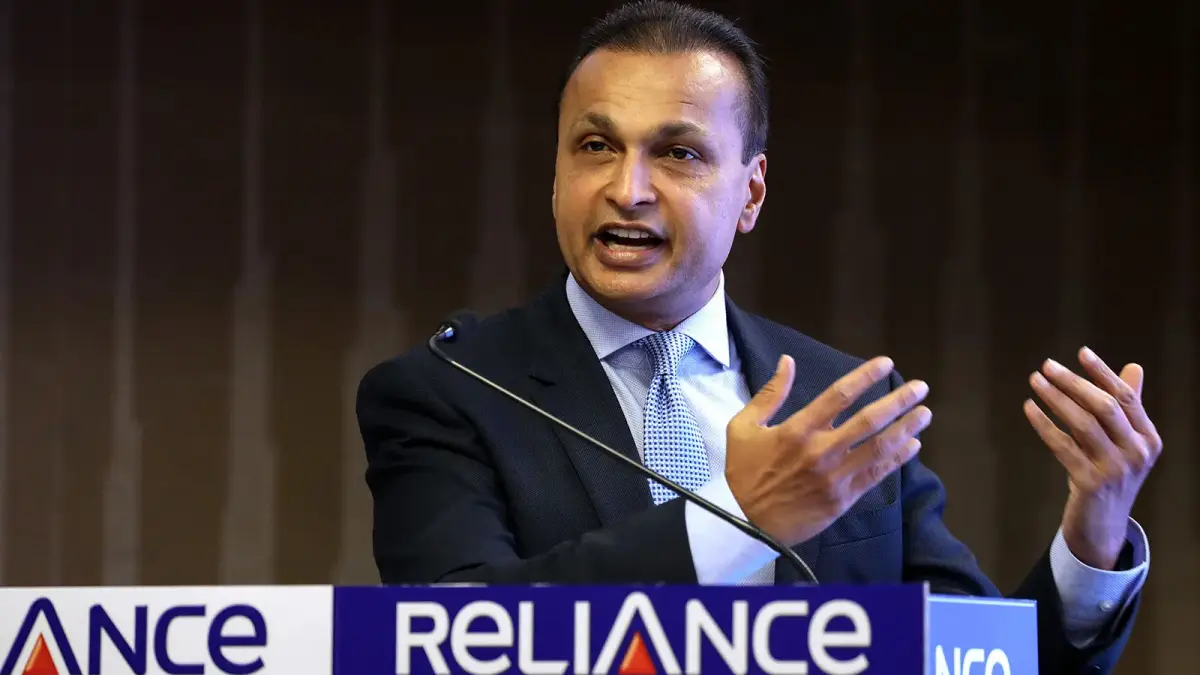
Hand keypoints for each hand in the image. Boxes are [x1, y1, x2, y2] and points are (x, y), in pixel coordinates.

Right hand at [725, 355, 930, 547]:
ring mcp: (834, 476)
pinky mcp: (842, 499)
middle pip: (868, 420)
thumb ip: (770, 394)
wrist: (745, 522)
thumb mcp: (743, 427)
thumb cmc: (743, 472)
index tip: (886, 363)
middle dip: (898, 401)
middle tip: (919, 388)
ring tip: (924, 414)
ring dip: (905, 428)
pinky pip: (875, 475)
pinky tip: (912, 446)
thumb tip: (787, 361)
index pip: (838, 395)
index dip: (865, 376)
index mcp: (797, 429)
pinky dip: (897, 459)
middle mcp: (820, 450)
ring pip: (879, 448)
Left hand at [1023, 347, 1162, 569]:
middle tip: (1047, 365)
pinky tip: (1030, 408)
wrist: (1102, 525)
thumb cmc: (1111, 475)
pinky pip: (1062, 445)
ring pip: (1082, 424)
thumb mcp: (1125, 442)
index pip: (1126, 397)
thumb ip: (1128, 407)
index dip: (1103, 373)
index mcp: (1148, 438)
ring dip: (1055, 398)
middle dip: (1074, 382)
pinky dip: (1044, 424)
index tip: (1081, 352)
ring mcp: (1114, 469)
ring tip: (1035, 381)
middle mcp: (1137, 452)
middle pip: (1104, 407)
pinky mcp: (1090, 483)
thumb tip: (1133, 367)